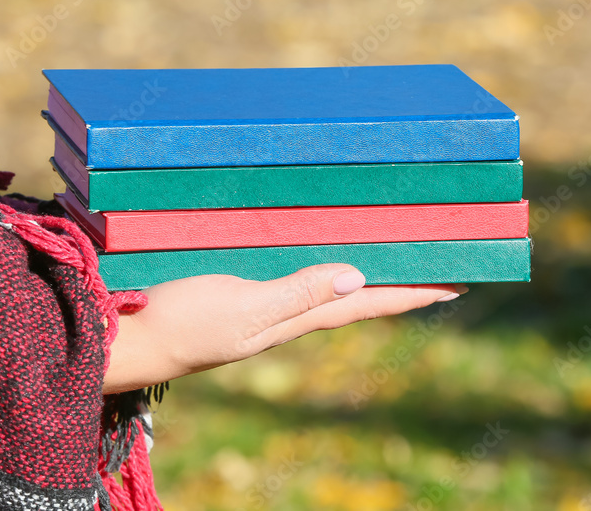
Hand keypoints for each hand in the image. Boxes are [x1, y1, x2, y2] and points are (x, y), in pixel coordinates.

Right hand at [102, 264, 465, 393]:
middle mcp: (292, 310)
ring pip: (333, 282)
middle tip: (440, 265)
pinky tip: (326, 251)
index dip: (413, 293)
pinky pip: (300, 272)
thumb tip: (357, 278)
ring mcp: (268, 301)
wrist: (132, 338)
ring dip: (370, 272)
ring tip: (398, 256)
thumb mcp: (245, 312)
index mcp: (299, 316)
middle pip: (361, 294)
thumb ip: (297, 294)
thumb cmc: (185, 325)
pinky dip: (326, 262)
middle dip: (401, 281)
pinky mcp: (245, 288)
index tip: (458, 283)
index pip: (370, 303)